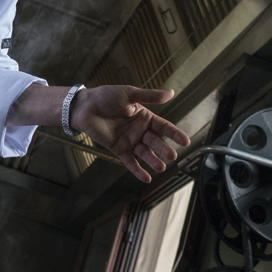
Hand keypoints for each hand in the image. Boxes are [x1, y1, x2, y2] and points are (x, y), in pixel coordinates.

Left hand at [71, 86, 189, 183]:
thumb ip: (150, 97)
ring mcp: (129, 141)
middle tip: (172, 156)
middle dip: (164, 149)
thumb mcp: (130, 94)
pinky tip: (146, 178)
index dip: (174, 134)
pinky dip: (137, 170)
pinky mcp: (118, 149)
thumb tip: (171, 93)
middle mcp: (139, 130)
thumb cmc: (107, 96)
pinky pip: (129, 161)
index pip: (163, 127)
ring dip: (153, 160)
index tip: (185, 141)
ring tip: (161, 167)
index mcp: (145, 117)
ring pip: (144, 153)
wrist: (85, 106)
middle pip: (155, 141)